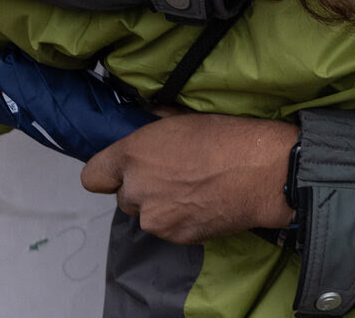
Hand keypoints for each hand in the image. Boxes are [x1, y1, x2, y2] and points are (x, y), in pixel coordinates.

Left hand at [81, 113, 296, 242]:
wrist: (261, 171)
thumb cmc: (227, 135)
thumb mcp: (187, 117)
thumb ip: (159, 123)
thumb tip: (150, 117)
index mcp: (134, 154)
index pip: (92, 176)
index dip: (107, 173)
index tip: (124, 169)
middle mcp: (137, 189)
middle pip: (124, 196)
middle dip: (143, 188)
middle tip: (173, 175)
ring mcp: (155, 218)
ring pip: (147, 215)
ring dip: (162, 205)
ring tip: (194, 189)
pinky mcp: (175, 237)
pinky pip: (169, 228)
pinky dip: (181, 219)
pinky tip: (205, 202)